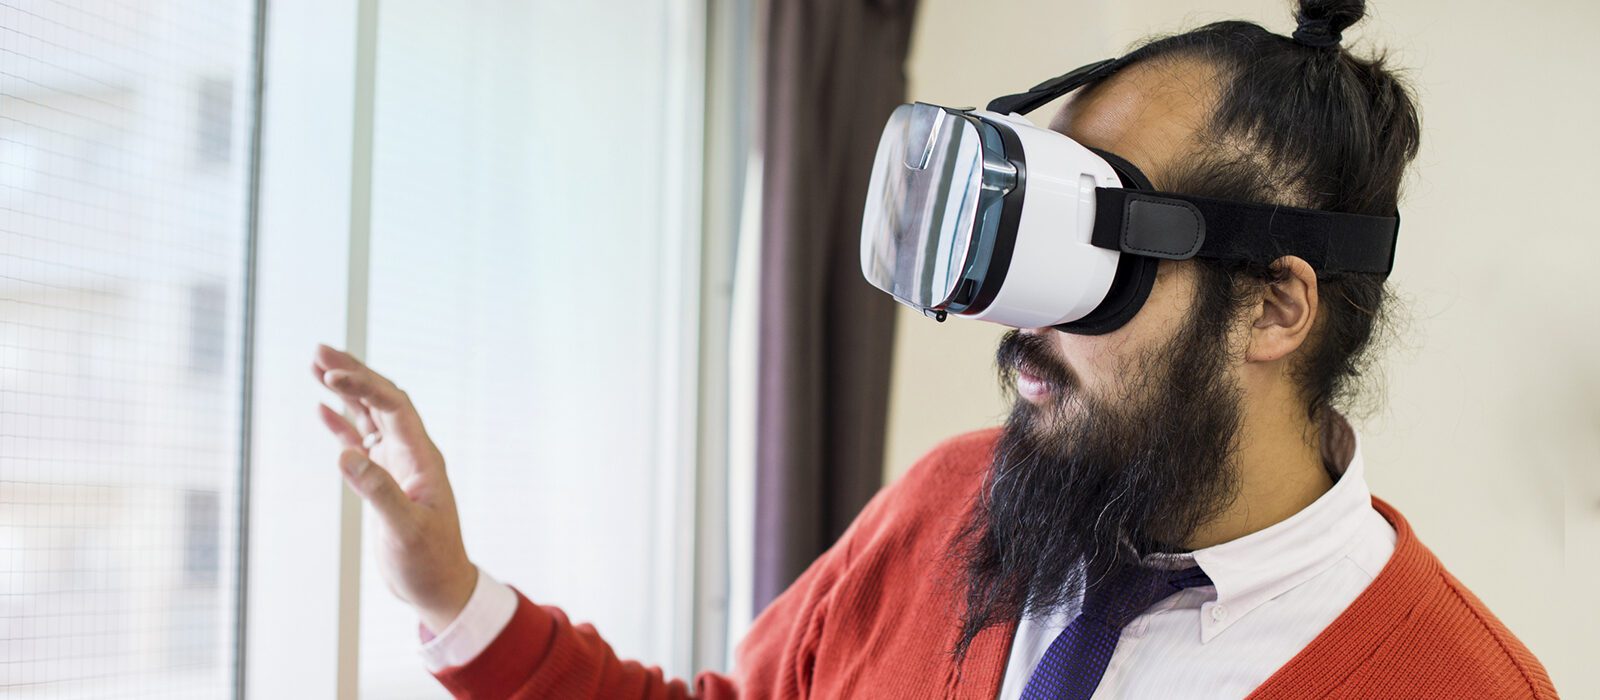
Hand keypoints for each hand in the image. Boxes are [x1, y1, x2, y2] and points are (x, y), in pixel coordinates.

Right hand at [313, 344, 476, 632]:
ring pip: (370, 415)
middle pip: (381, 400)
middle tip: (318, 350)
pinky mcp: (382, 479)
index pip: (394, 406)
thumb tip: (345, 455)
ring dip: (346, 391)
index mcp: (422, 457)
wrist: (439, 587)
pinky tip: (322, 407)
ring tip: (316, 365)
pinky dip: (341, 423)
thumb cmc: (428, 563)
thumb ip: (378, 492)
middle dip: (353, 374)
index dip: (365, 386)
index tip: (332, 374)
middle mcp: (410, 452)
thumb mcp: (405, 531)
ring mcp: (396, 463)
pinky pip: (360, 441)